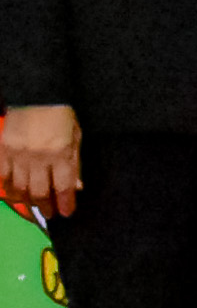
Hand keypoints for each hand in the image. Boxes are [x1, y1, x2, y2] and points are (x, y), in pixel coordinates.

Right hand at [0, 105, 75, 220]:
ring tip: (34, 205)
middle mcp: (38, 156)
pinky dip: (8, 187)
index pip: (63, 186)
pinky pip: (3, 176)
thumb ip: (74, 163)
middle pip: (39, 192)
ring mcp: (17, 154)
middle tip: (49, 213)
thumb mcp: (75, 137)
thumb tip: (76, 187)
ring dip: (27, 200)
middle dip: (45, 206)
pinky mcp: (2, 150)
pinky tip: (15, 193)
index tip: (67, 212)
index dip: (65, 203)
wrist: (37, 94)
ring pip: (19, 188)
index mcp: (60, 152)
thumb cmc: (59, 115)